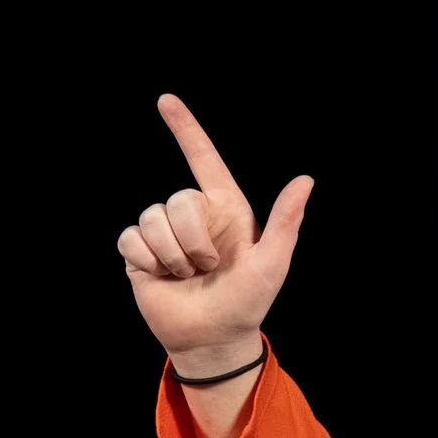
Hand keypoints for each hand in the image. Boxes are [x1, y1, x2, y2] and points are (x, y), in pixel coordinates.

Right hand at [117, 94, 312, 370]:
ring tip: (188, 276)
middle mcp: (193, 215)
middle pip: (178, 199)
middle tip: (209, 267)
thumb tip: (306, 179)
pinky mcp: (138, 252)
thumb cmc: (248, 301)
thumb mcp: (273, 263)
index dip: (186, 129)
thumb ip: (286, 221)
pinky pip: (131, 239)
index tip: (165, 100)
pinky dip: (148, 261)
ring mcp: (164, 232)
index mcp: (226, 208)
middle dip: (194, 239)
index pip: (204, 159)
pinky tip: (163, 278)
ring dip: (173, 255)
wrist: (213, 338)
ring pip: (152, 218)